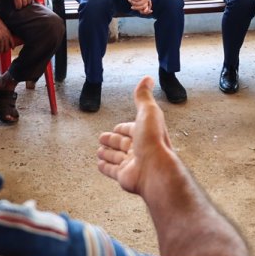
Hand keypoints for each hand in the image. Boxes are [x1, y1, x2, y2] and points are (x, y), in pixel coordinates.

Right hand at [0, 16, 13, 51]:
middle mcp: (6, 36)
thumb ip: (7, 33)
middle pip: (7, 45)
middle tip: (5, 52)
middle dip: (6, 49)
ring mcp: (1, 37)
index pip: (12, 42)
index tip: (13, 49)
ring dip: (2, 50)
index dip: (13, 46)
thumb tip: (7, 38)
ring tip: (1, 52)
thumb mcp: (5, 28)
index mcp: (9, 33)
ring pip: (2, 46)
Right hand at [97, 76, 173, 194]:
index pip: (132, 129)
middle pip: (123, 143)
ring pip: (117, 157)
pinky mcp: (124, 176)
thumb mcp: (148, 112)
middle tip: (102, 137)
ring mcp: (132, 164)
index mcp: (146, 133)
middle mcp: (140, 149)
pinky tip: (100, 164)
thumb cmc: (153, 141)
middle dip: (113, 140)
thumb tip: (148, 78)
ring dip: (108, 153)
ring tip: (99, 150)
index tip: (117, 126)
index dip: (124, 127)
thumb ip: (144, 96)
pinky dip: (105, 167)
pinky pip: (112, 171)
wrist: (155, 169)